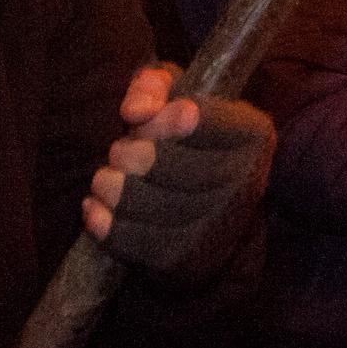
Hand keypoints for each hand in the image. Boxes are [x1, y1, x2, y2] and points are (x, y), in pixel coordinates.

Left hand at [85, 62, 274, 285]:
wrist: (216, 219)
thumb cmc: (192, 146)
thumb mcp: (180, 99)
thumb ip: (154, 85)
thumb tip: (134, 112)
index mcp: (253, 136)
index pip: (197, 120)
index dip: (158, 119)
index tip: (138, 121)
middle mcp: (247, 183)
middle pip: (166, 164)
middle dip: (128, 154)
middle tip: (118, 153)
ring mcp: (220, 228)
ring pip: (149, 204)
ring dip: (112, 188)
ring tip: (104, 180)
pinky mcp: (190, 261)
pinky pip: (137, 242)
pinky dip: (105, 223)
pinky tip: (94, 208)